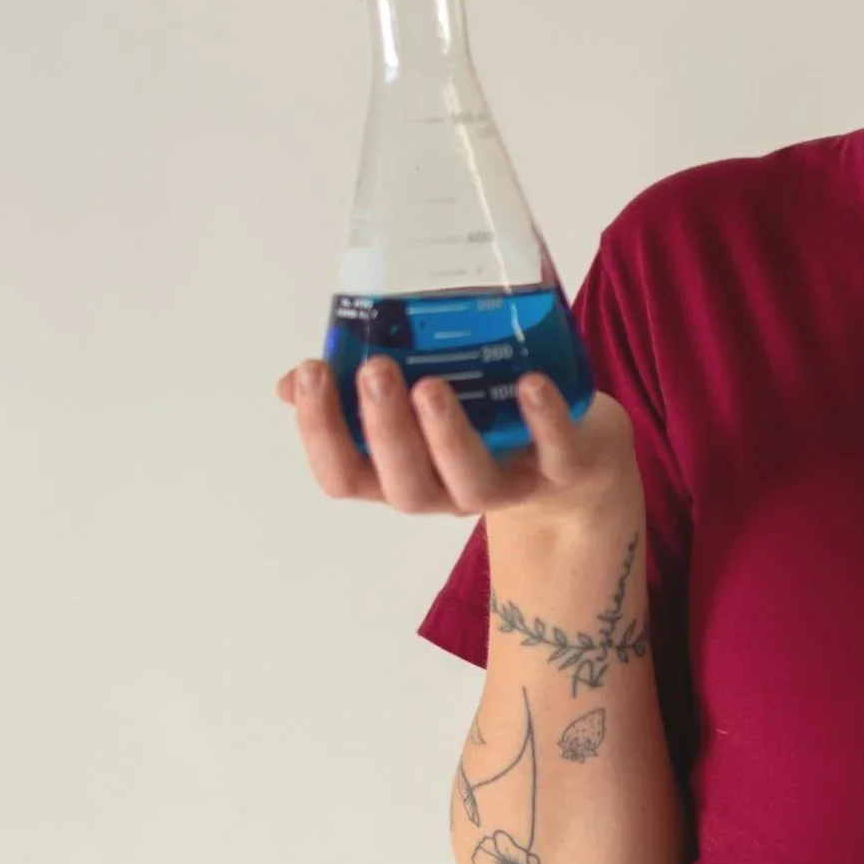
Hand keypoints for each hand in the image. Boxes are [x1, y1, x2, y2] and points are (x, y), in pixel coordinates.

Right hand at [277, 355, 638, 522]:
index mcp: (398, 475)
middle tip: (375, 372)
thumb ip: (354, 389)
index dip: (321, 434)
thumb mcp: (411, 402)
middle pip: (405, 487)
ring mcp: (506, 486)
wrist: (572, 450)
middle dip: (385, 431)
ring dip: (448, 435)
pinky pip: (554, 456)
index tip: (312, 373)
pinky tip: (530, 384)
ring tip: (431, 385)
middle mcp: (446, 491)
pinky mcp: (561, 469)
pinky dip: (544, 421)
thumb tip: (291, 381)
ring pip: (471, 483)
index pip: (343, 476)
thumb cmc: (475, 417)